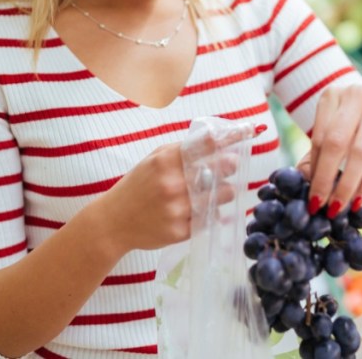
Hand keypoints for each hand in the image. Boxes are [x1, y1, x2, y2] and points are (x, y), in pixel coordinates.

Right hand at [99, 123, 257, 251]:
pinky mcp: (180, 231)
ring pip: (220, 196)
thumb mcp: (153, 159)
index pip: (205, 144)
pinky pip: (209, 219)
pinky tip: (202, 210)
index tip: (249, 131)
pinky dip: (210, 214)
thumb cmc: (137, 186)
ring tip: (217, 190)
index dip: (230, 137)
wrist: (113, 222)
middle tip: (232, 165)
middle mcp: (173, 183)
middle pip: (219, 171)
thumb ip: (181, 150)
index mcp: (165, 160)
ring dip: (224, 192)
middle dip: (229, 166)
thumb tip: (215, 139)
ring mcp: (177, 208)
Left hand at [299, 85, 361, 217]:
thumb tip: (302, 180)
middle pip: (336, 143)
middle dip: (326, 179)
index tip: (311, 197)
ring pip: (360, 153)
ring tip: (340, 207)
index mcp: (332, 96)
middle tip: (322, 206)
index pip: (319, 137)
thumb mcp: (336, 133)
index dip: (315, 169)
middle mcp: (356, 95)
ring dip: (348, 185)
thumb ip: (317, 154)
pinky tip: (359, 200)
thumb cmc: (359, 128)